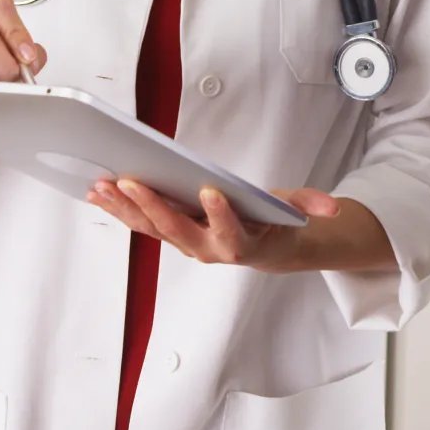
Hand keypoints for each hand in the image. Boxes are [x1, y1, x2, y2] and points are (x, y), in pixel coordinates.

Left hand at [88, 180, 340, 271]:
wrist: (261, 248)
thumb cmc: (271, 221)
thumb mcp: (294, 210)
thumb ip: (309, 205)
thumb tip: (331, 208)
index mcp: (240, 242)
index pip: (229, 232)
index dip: (220, 214)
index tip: (211, 191)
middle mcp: (207, 248)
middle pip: (178, 229)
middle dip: (154, 206)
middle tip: (133, 181)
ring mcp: (184, 243)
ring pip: (151, 228)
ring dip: (125, 208)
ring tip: (103, 184)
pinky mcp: (168, 234)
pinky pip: (140, 224)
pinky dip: (118, 209)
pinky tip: (98, 191)